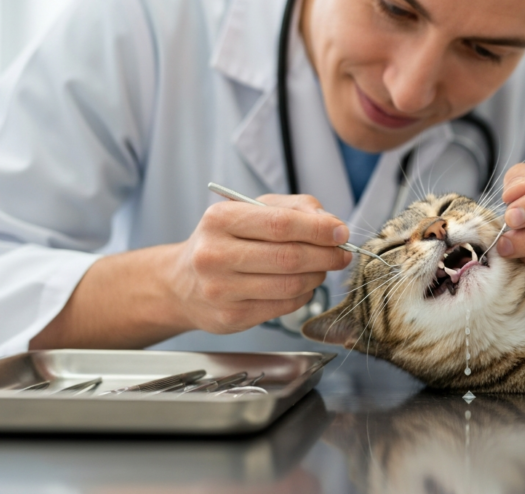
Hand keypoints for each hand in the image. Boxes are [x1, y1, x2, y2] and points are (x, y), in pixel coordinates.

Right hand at [168, 194, 351, 333]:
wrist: (182, 283)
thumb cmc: (224, 242)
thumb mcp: (251, 211)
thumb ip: (293, 208)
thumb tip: (330, 222)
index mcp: (221, 219)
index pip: (280, 224)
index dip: (318, 229)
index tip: (341, 232)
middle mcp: (215, 254)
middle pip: (289, 257)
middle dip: (325, 255)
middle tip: (342, 254)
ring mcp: (221, 289)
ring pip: (290, 285)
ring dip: (317, 276)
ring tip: (321, 268)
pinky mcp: (231, 317)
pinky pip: (284, 306)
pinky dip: (302, 295)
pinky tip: (300, 285)